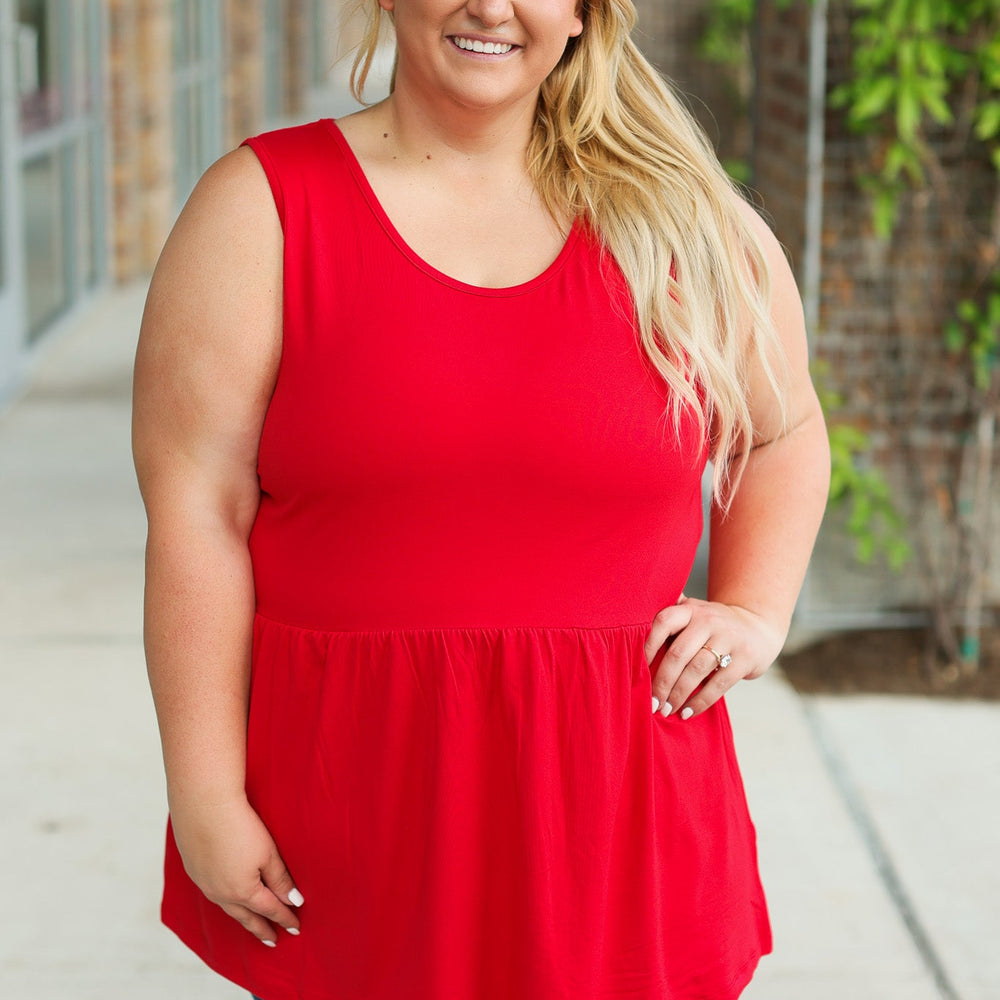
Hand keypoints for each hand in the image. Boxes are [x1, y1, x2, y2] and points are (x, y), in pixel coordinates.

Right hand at [169, 793, 303, 945]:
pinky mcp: (193, 869)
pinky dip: (225, 901)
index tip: (296, 928)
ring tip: (251, 923)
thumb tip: (293, 900)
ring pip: (227, 907)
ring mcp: (204, 882)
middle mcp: (220, 893)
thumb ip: (280, 880)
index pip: (269, 909)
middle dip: (261, 928)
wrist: (203, 804)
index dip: (284, 918)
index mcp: (242, 891)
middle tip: (272, 940)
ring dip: (242, 917)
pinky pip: (212, 893)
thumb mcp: (268, 853)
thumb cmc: (241, 826)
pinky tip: (227, 898)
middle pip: (245, 916)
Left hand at [643, 595, 784, 720]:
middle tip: (651, 703)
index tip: (636, 671)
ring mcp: (728, 638)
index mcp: (690, 609)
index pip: (663, 622)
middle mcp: (708, 620)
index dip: (647, 646)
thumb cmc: (712, 627)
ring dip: (678, 694)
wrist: (758, 628)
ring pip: (696, 670)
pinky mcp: (745, 658)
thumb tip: (626, 634)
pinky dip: (700, 701)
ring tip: (666, 710)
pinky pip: (718, 683)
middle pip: (678, 653)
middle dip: (661, 682)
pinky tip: (687, 712)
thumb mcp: (693, 614)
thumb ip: (668, 620)